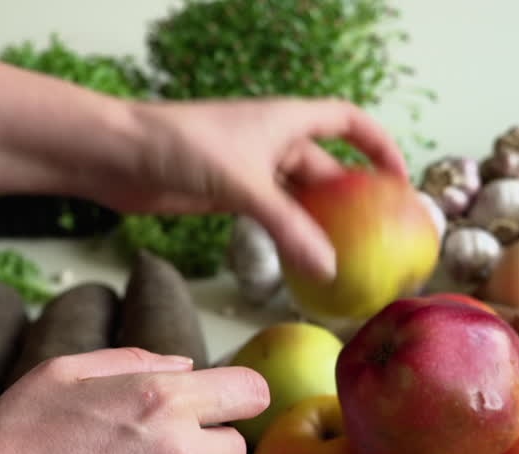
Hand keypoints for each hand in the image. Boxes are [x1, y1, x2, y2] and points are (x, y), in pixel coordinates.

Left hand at [0, 57, 406, 282]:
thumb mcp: (243, 186)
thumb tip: (328, 268)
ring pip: (298, 197)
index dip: (378, 144)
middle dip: (354, 196)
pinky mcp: (227, 195)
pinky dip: (288, 236)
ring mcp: (250, 169)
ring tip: (348, 257)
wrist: (118, 156)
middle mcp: (273, 141)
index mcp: (286, 120)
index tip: (399, 179)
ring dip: (320, 224)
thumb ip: (288, 227)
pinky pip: (271, 216)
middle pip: (327, 167)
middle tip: (380, 234)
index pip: (348, 120)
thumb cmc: (179, 149)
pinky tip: (301, 263)